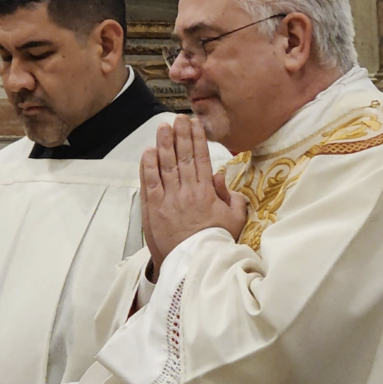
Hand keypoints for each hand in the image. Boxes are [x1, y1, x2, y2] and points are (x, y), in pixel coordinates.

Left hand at [141, 116, 247, 271]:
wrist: (194, 265)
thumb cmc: (215, 243)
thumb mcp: (235, 220)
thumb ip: (232, 197)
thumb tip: (221, 177)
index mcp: (207, 192)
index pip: (201, 158)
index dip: (197, 139)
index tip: (195, 124)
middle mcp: (188, 191)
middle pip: (183, 156)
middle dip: (180, 135)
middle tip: (177, 118)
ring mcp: (169, 199)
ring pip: (166, 165)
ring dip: (164, 144)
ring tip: (162, 127)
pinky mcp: (154, 209)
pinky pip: (150, 183)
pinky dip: (148, 167)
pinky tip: (148, 152)